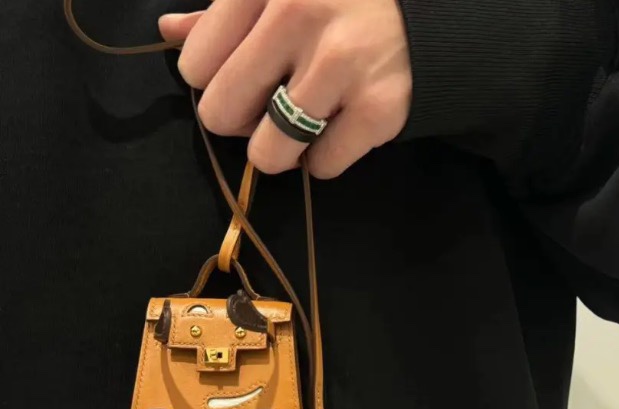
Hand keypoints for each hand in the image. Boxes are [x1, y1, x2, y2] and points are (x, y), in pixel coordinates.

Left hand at [159, 0, 412, 178]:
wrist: (433, 15)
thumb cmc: (342, 2)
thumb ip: (222, 14)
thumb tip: (169, 33)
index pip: (195, 68)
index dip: (216, 84)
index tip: (247, 79)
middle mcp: (297, 16)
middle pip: (222, 115)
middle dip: (242, 123)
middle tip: (271, 109)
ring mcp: (340, 65)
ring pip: (269, 153)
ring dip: (282, 151)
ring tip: (303, 127)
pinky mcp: (377, 109)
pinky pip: (322, 166)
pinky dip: (325, 159)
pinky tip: (340, 130)